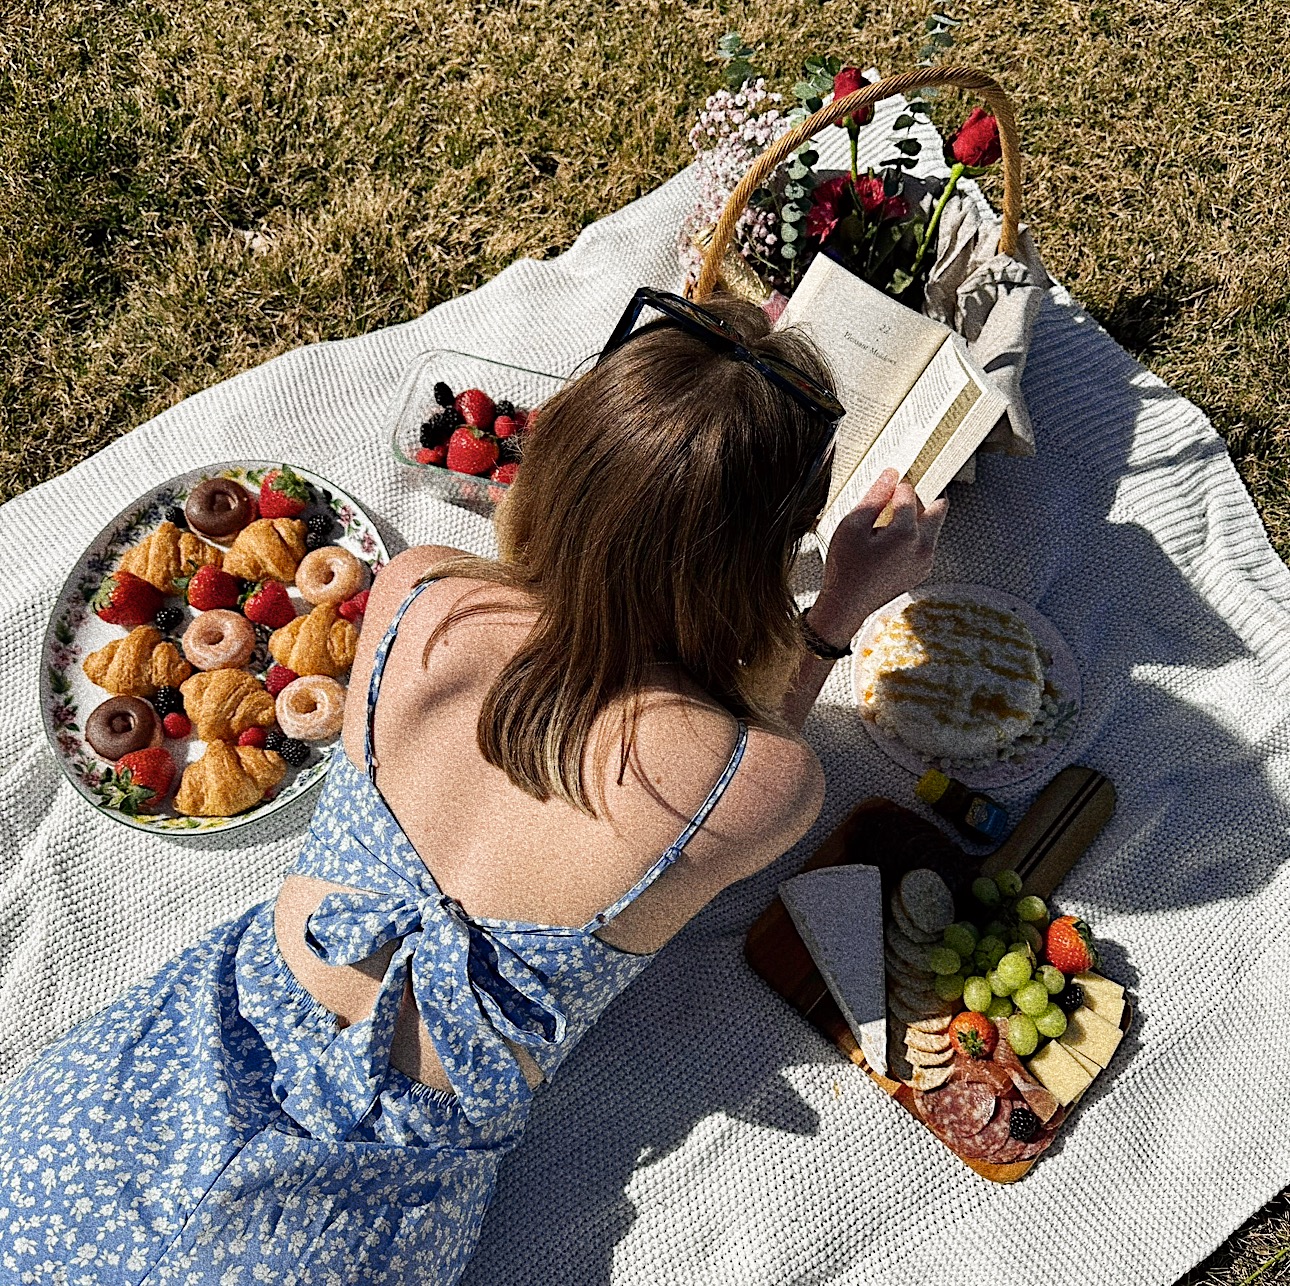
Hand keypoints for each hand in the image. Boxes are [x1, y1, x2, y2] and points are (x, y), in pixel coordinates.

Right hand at [807, 469, 947, 648]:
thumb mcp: (852, 526)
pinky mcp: (922, 571)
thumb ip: (874, 497)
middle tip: (895, 501)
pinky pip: (926, 544)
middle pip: (937, 507)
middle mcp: (923, 547)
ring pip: (932, 526)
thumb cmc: (845, 568)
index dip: (894, 486)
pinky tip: (887, 544)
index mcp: (907, 533)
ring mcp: (925, 561)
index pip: (909, 493)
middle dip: (918, 499)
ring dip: (915, 519)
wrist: (846, 605)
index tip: (883, 489)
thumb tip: (891, 475)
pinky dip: (912, 538)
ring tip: (885, 527)